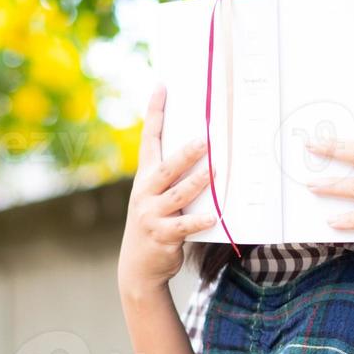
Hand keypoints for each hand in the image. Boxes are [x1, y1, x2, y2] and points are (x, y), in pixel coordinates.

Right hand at [118, 85, 218, 294]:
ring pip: (178, 194)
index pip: (149, 139)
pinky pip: (184, 226)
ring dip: (198, 182)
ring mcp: (151, 214)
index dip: (155, 112)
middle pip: (166, 167)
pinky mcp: (162, 235)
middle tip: (206, 138)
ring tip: (216, 170)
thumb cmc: (155, 224)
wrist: (138, 266)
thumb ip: (171, 177)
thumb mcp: (155, 197)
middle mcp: (145, 193)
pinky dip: (199, 221)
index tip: (162, 87)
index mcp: (145, 178)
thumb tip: (201, 148)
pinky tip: (214, 216)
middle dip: (185, 152)